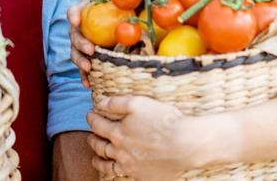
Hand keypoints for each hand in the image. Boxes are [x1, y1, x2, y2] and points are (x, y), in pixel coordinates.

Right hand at [67, 0, 113, 87]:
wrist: (120, 10)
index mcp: (83, 10)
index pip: (74, 11)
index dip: (73, 15)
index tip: (75, 19)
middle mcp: (81, 28)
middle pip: (74, 36)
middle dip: (80, 43)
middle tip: (91, 49)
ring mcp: (85, 43)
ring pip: (76, 53)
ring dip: (80, 61)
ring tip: (88, 68)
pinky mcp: (91, 56)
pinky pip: (85, 68)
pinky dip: (84, 76)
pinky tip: (88, 85)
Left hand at [86, 95, 201, 179]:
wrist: (186, 144)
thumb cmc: (164, 120)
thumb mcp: (138, 103)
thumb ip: (116, 103)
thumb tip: (101, 103)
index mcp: (118, 133)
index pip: (97, 126)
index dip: (91, 119)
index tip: (89, 115)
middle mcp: (121, 153)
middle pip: (100, 147)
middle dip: (93, 140)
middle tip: (90, 136)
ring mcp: (132, 167)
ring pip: (109, 166)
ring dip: (99, 161)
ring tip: (95, 159)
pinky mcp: (143, 177)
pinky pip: (125, 175)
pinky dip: (117, 172)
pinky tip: (118, 169)